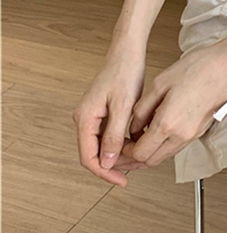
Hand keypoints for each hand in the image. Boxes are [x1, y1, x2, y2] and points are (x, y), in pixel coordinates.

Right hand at [73, 47, 149, 187]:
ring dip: (116, 155)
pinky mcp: (102, 111)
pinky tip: (134, 144)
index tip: (121, 180)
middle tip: (132, 172)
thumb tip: (106, 162)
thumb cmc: (125, 72)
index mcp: (85, 118)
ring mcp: (92, 115)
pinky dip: (118, 143)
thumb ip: (113, 135)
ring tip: (135, 161)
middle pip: (93, 153)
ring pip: (101, 145)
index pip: (88, 157)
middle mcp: (84, 118)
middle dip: (111, 165)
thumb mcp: (122, 106)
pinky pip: (106, 134)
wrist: (127, 52)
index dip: (105, 172)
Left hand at [127, 41, 226, 168]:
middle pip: (151, 161)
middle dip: (135, 158)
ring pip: (164, 156)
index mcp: (167, 124)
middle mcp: (181, 135)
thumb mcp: (160, 83)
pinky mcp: (200, 131)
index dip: (125, 152)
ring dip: (150, 152)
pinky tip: (157, 132)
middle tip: (125, 148)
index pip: (139, 153)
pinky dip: (163, 145)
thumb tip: (134, 126)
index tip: (120, 144)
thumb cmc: (198, 69)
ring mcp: (193, 134)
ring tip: (139, 140)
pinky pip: (176, 146)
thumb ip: (141, 109)